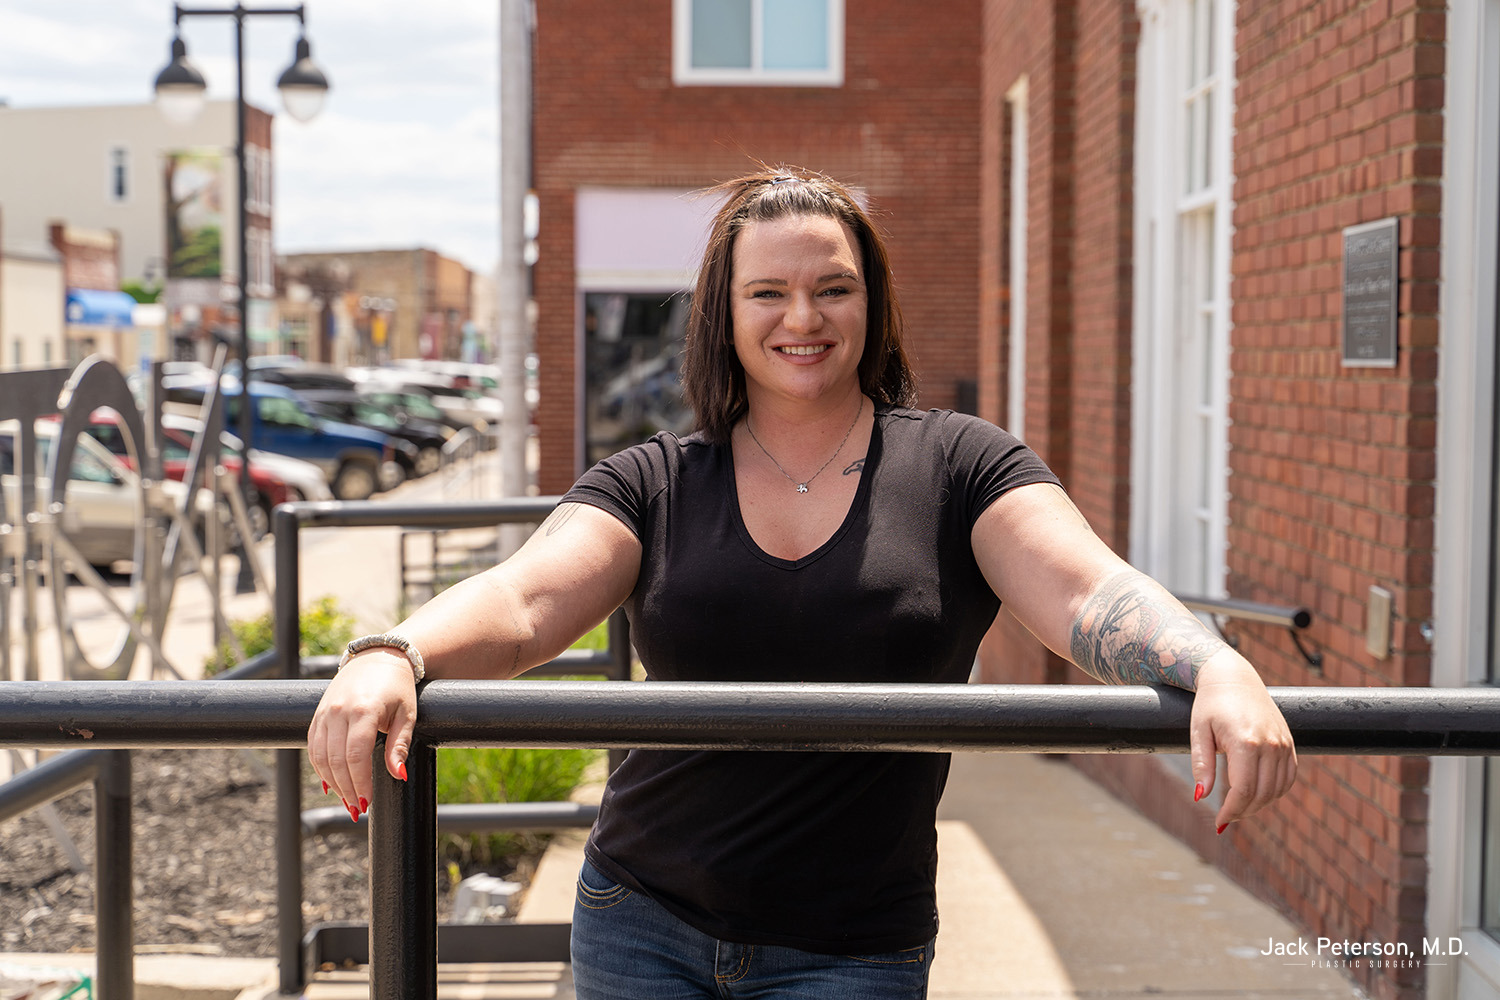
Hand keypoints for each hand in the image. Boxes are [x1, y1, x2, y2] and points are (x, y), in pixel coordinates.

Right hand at [307, 651, 417, 820]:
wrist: (378, 657)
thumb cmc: (398, 687)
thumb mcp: (406, 714)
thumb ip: (400, 745)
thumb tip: (399, 775)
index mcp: (363, 710)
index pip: (356, 755)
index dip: (360, 782)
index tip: (367, 802)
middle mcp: (339, 711)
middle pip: (336, 760)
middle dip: (346, 789)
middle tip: (357, 809)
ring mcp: (325, 712)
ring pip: (321, 756)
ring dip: (332, 783)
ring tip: (347, 801)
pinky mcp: (317, 715)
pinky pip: (314, 747)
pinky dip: (320, 768)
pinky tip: (331, 784)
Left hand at [1189, 652, 1297, 831]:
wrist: (1234, 678)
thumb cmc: (1210, 704)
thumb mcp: (1198, 732)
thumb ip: (1201, 765)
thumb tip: (1201, 797)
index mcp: (1246, 741)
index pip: (1244, 790)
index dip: (1232, 810)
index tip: (1219, 822)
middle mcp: (1270, 744)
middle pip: (1262, 793)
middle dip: (1243, 811)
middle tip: (1226, 817)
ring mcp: (1283, 744)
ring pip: (1277, 789)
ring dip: (1259, 804)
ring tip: (1238, 806)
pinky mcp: (1290, 744)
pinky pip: (1288, 778)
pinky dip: (1274, 792)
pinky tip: (1257, 794)